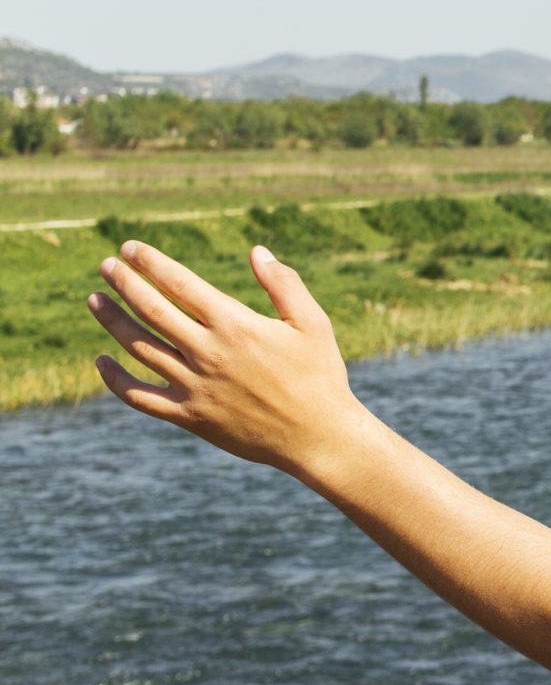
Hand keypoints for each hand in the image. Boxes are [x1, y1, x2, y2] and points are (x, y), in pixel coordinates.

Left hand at [89, 241, 374, 474]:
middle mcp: (208, 353)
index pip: (179, 284)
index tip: (131, 248)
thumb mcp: (312, 323)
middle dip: (124, 283)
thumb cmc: (320, 376)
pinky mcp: (188, 416)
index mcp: (236, 325)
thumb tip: (257, 252)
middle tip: (107, 266)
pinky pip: (138, 396)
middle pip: (151, 310)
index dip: (150, 262)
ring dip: (111, 320)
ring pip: (138, 347)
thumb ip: (284, 284)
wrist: (318, 437)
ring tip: (95, 300)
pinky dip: (114, 379)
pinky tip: (102, 361)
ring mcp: (194, 386)